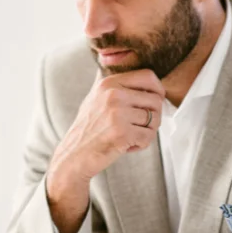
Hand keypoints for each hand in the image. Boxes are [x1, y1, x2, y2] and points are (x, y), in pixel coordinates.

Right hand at [46, 69, 164, 232]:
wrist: (74, 156)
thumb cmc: (88, 129)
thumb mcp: (95, 98)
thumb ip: (115, 85)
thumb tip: (138, 76)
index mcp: (108, 83)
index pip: (148, 77)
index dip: (158, 90)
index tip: (155, 101)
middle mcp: (113, 95)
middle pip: (156, 100)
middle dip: (154, 116)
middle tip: (140, 126)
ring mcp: (117, 114)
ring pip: (155, 119)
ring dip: (147, 132)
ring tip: (131, 136)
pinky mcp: (122, 133)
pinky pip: (149, 137)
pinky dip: (142, 144)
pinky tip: (127, 146)